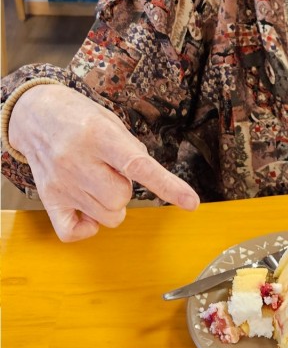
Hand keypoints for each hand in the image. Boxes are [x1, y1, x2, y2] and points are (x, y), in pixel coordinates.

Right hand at [8, 84, 199, 242]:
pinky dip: (87, 226)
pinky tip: (87, 207)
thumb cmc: (79, 116)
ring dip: (111, 205)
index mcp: (98, 135)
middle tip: (112, 170)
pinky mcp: (48, 199)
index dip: (167, 185)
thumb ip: (131, 148)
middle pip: (121, 198)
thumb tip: (149, 177)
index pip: (138, 166)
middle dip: (126, 188)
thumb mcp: (110, 120)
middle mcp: (77, 160)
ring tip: (98, 181)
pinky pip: (73, 232)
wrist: (35, 114)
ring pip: (106, 217)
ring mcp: (60, 182)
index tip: (190, 202)